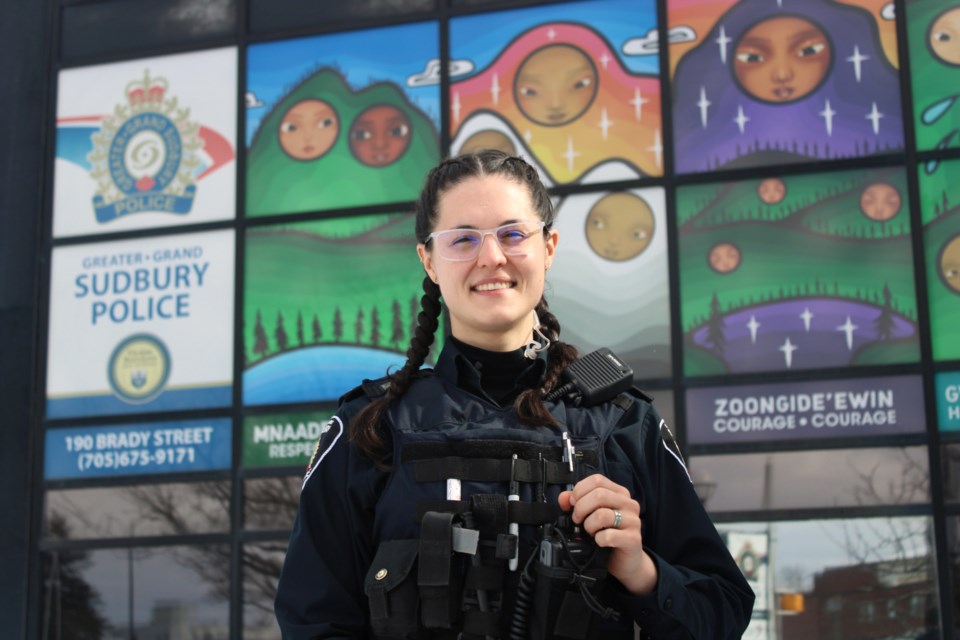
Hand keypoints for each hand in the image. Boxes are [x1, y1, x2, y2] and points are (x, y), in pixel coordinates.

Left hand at [558, 473, 656, 594]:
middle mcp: (628, 504)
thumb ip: (577, 503)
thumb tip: (563, 498)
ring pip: (602, 515)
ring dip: (589, 525)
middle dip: (581, 508)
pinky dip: (598, 540)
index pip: (597, 480)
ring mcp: (633, 521)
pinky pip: (609, 536)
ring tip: (590, 532)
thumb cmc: (608, 535)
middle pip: (599, 495)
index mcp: (619, 493)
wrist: (625, 561)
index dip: (580, 490)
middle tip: (577, 520)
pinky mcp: (633, 539)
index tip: (572, 503)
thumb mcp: (591, 516)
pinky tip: (599, 542)